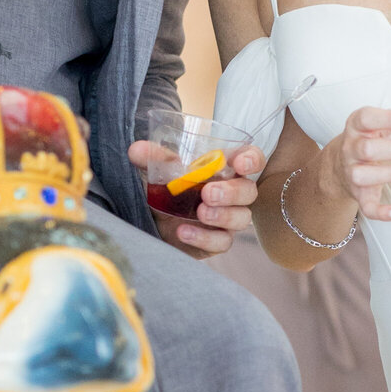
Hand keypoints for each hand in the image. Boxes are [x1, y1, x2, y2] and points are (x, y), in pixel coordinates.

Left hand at [129, 140, 264, 258]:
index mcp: (224, 169)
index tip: (241, 164)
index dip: (252, 160)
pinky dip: (203, 237)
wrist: (152, 222)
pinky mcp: (217, 241)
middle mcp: (232, 194)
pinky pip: (222, 242)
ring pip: (242, 218)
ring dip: (223, 215)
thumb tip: (138, 150)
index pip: (251, 160)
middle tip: (208, 193)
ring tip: (200, 212)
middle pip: (249, 191)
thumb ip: (152, 158)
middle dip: (232, 192)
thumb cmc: (166, 188)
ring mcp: (227, 219)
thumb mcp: (158, 170)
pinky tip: (183, 232)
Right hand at [327, 105, 390, 225]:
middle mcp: (351, 148)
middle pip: (369, 148)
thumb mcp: (387, 123)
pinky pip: (366, 206)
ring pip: (364, 175)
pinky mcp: (358, 194)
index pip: (369, 118)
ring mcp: (352, 172)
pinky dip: (381, 211)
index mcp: (358, 125)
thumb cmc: (371, 138)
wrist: (339, 164)